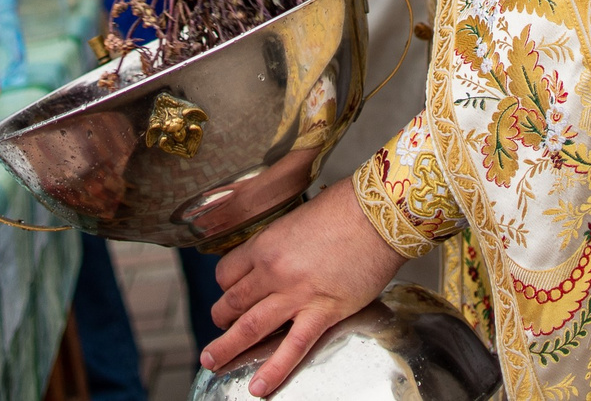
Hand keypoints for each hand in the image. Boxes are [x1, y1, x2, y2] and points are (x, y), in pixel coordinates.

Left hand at [204, 183, 405, 394]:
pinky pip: (291, 348)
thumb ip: (282, 242)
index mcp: (266, 244)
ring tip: (212, 360)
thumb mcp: (298, 218)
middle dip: (221, 318)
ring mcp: (296, 295)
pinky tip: (259, 387)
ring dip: (227, 347)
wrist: (378, 215)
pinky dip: (273, 370)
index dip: (225, 286)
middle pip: (233, 302)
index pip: (227, 273)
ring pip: (250, 327)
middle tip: (217, 326)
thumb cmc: (345, 209)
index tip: (228, 292)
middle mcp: (273, 271)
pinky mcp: (322, 313)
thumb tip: (280, 255)